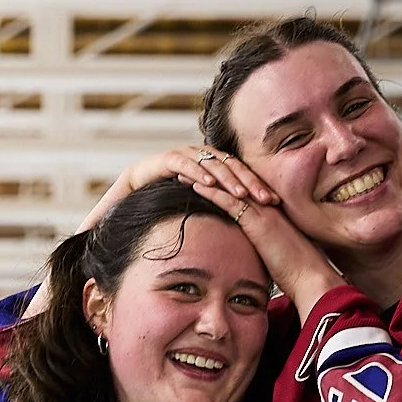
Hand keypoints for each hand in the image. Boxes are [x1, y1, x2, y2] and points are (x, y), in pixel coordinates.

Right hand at [78, 145, 264, 233]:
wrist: (126, 197)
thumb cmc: (162, 210)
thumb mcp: (195, 215)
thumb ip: (216, 219)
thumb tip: (244, 244)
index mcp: (212, 170)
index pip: (240, 175)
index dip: (257, 187)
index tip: (275, 204)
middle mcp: (201, 159)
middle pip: (232, 167)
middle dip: (249, 182)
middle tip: (267, 199)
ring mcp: (183, 157)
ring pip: (211, 163)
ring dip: (227, 178)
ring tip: (241, 194)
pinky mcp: (164, 159)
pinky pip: (184, 163)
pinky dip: (196, 172)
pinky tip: (208, 184)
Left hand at [186, 175, 347, 313]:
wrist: (311, 277)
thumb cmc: (298, 271)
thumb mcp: (279, 253)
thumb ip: (266, 246)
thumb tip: (256, 252)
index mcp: (274, 212)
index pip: (245, 191)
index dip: (226, 183)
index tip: (208, 178)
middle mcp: (269, 206)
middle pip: (235, 183)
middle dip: (213, 174)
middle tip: (192, 167)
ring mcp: (264, 212)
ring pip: (230, 188)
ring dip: (206, 178)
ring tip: (184, 172)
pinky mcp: (258, 223)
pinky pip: (231, 202)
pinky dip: (212, 192)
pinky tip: (196, 185)